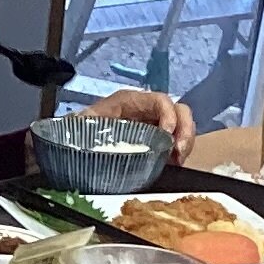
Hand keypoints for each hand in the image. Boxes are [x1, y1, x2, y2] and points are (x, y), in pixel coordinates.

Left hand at [80, 88, 196, 160]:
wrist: (77, 146)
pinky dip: (179, 153)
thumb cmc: (81, 131)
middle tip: (179, 151)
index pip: (160, 100)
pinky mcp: (156, 141)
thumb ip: (88, 122)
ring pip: (182, 126)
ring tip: (178, 160)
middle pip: (179, 110)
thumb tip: (86, 125)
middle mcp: (147, 110)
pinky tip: (174, 164)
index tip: (167, 134)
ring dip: (185, 142)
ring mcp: (154, 125)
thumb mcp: (83, 124)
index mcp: (131, 101)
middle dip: (184, 130)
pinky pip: (176, 142)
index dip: (169, 114)